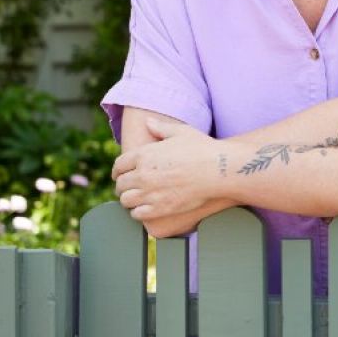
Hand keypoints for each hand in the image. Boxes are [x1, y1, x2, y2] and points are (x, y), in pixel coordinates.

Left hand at [112, 117, 230, 228]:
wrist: (219, 170)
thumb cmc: (202, 149)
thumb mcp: (181, 132)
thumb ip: (160, 128)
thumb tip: (147, 121)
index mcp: (144, 154)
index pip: (119, 165)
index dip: (118, 171)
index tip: (120, 174)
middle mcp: (143, 174)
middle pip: (120, 184)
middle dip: (123, 186)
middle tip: (128, 188)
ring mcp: (150, 193)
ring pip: (126, 201)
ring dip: (129, 200)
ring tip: (135, 200)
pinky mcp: (160, 208)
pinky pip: (137, 214)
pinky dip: (138, 212)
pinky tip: (145, 209)